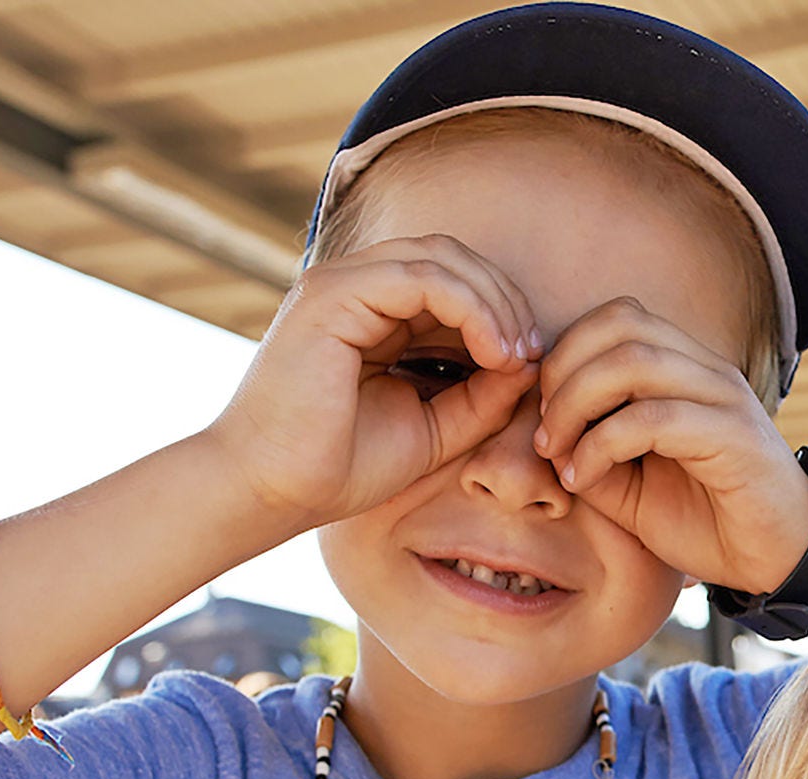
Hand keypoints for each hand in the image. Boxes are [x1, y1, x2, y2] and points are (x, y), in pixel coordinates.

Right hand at [208, 234, 544, 529]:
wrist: (275, 492)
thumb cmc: (343, 467)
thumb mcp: (435, 428)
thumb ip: (482, 395)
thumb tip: (530, 362)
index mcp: (375, 315)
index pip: (452, 280)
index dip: (502, 311)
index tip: (531, 363)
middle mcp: (356, 289)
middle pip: (451, 257)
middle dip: (504, 298)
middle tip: (532, 353)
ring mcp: (340, 286)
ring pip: (439, 257)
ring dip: (493, 301)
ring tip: (516, 354)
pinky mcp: (331, 295)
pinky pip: (420, 277)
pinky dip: (470, 307)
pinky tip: (494, 351)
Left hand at [531, 297, 807, 591]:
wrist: (777, 559)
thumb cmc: (707, 522)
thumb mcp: (628, 489)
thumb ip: (588, 452)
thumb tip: (542, 436)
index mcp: (686, 369)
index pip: (616, 318)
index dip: (565, 354)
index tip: (540, 414)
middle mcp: (706, 370)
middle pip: (620, 325)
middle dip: (562, 373)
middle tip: (542, 434)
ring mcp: (723, 398)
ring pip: (633, 361)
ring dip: (576, 404)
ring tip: (557, 454)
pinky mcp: (733, 436)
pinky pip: (654, 418)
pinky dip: (602, 443)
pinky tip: (585, 477)